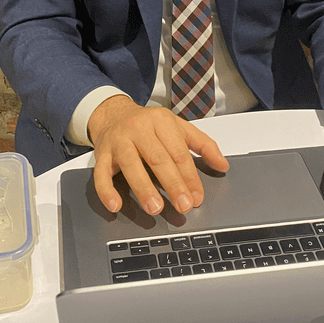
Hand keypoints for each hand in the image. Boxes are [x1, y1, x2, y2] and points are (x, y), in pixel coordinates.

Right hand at [88, 96, 228, 215]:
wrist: (113, 114)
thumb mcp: (178, 127)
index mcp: (161, 121)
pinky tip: (116, 205)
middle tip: (183, 205)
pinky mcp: (101, 153)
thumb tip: (222, 165)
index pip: (179, 152)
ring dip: (143, 188)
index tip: (196, 197)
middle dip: (172, 184)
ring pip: (130, 164)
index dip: (189, 176)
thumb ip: (202, 144)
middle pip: (158, 158)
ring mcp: (118, 140)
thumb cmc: (149, 124)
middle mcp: (139, 129)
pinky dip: (106, 190)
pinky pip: (101, 173)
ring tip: (155, 208)